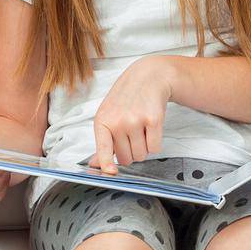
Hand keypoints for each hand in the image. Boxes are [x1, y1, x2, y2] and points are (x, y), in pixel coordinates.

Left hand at [90, 56, 174, 173]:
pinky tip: (151, 129)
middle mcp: (118, 122)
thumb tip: (96, 165)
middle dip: (130, 152)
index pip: (103, 148)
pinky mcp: (153, 121)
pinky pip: (155, 148)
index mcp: (102, 121)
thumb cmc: (125, 98)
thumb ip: (103, 142)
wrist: (147, 77)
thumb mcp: (108, 115)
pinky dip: (154, 144)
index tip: (110, 172)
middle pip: (126, 158)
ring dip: (143, 148)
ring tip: (141, 129)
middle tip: (131, 134)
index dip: (106, 163)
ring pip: (141, 155)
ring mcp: (135, 121)